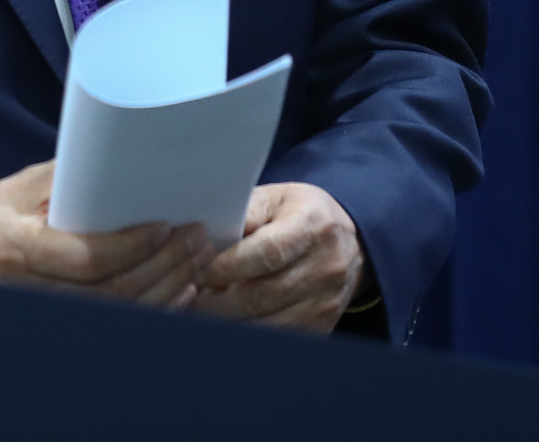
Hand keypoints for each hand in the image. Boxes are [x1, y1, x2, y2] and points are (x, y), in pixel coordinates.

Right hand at [0, 160, 211, 308]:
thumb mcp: (16, 191)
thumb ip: (62, 180)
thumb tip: (120, 161)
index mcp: (16, 250)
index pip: (86, 259)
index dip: (131, 247)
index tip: (164, 226)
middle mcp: (30, 292)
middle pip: (112, 293)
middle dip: (162, 266)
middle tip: (196, 239)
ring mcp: (49, 320)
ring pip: (122, 315)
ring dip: (167, 289)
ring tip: (198, 260)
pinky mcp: (66, 331)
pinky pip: (121, 327)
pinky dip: (157, 311)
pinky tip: (182, 291)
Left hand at [190, 181, 365, 332]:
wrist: (349, 240)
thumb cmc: (300, 214)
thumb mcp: (275, 198)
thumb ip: (244, 213)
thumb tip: (208, 236)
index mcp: (311, 226)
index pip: (268, 252)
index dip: (230, 266)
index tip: (200, 272)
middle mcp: (325, 267)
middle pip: (265, 295)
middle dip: (220, 301)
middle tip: (189, 297)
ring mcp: (327, 301)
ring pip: (271, 325)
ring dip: (231, 323)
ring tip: (201, 314)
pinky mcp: (324, 325)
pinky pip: (282, 339)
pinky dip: (250, 336)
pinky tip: (228, 325)